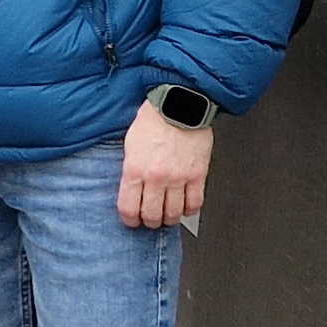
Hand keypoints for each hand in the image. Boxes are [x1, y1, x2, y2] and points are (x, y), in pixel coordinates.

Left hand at [119, 100, 212, 228]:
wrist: (179, 105)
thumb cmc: (153, 120)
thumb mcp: (129, 145)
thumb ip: (131, 169)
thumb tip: (130, 189)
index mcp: (134, 169)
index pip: (128, 207)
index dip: (129, 219)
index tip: (131, 220)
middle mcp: (156, 177)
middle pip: (152, 215)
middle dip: (149, 222)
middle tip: (150, 219)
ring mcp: (178, 178)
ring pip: (174, 213)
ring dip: (169, 218)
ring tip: (167, 215)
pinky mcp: (198, 175)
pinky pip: (195, 203)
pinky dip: (190, 210)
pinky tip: (185, 207)